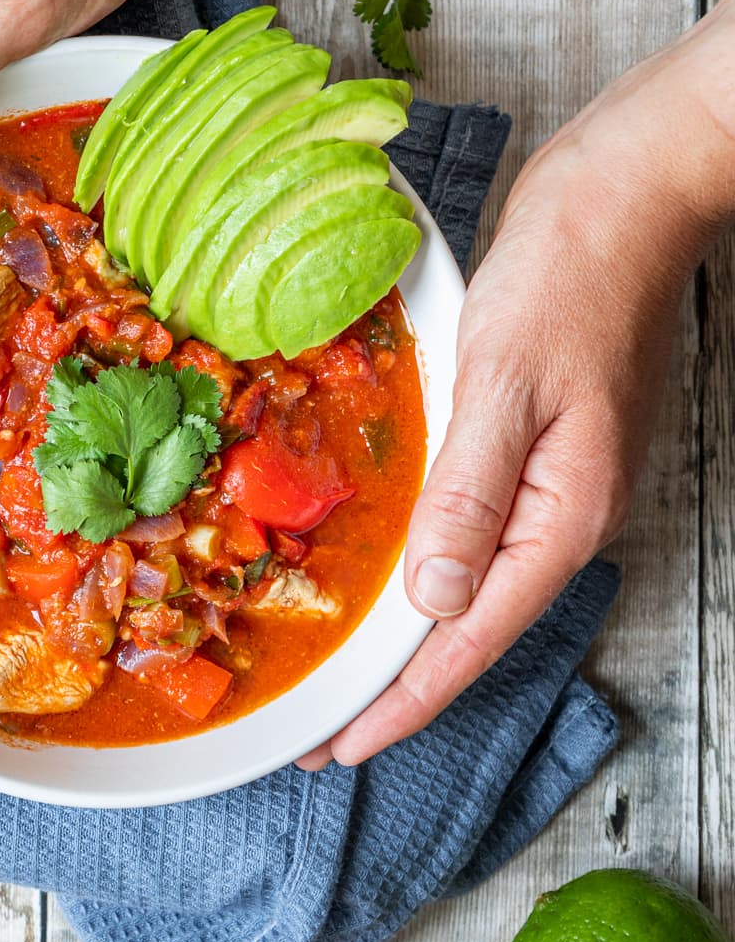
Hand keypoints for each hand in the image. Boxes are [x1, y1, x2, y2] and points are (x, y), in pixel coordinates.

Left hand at [300, 18, 734, 768]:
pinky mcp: (535, 441)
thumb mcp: (508, 384)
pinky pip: (472, 522)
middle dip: (396, 680)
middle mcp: (564, 512)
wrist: (623, 193)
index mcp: (565, 515)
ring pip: (470, 578)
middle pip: (471, 623)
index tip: (336, 748)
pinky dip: (424, 557)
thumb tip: (437, 604)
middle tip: (318, 724)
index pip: (473, 637)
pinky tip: (385, 563)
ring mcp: (554, 479)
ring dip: (405, 625)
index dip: (402, 701)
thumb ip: (472, 498)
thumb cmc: (570, 275)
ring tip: (340, 663)